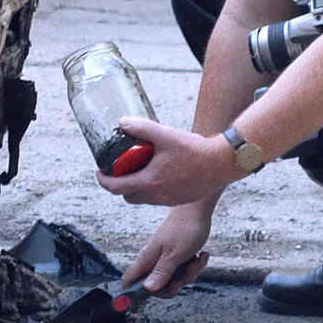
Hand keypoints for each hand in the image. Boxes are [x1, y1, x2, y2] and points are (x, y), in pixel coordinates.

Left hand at [95, 118, 239, 206]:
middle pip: (128, 196)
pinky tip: (160, 171)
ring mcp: (169, 199)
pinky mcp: (180, 198)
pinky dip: (153, 187)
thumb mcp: (165, 135)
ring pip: (144, 198)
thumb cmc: (195, 150)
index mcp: (150, 182)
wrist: (222, 163)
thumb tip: (122, 122)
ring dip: (137, 186)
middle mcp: (157, 195)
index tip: (100, 172)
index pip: (116, 188)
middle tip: (120, 170)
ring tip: (140, 168)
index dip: (103, 181)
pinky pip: (159, 198)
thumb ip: (142, 128)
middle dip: (120, 185)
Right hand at [121, 208, 212, 296]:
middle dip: (174, 285)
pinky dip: (195, 265)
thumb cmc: (184, 229)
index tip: (149, 297)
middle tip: (181, 278)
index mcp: (147, 259)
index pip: (130, 280)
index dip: (135, 293)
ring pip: (175, 279)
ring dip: (189, 273)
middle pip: (157, 286)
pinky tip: (201, 255)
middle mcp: (154, 260)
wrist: (198, 211)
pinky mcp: (178, 257)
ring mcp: (166, 259)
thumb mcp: (173, 255)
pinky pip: (185, 271)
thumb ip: (161, 273)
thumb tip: (147, 289)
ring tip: (195, 259)